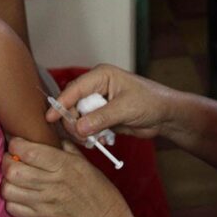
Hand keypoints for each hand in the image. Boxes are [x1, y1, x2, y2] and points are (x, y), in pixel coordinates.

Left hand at [2, 139, 132, 216]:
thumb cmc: (99, 193)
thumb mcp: (87, 164)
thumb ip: (66, 149)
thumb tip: (50, 137)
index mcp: (64, 165)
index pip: (28, 151)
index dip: (16, 144)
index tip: (17, 144)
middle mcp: (52, 184)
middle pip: (13, 170)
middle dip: (6, 162)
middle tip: (11, 160)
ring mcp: (45, 204)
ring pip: (9, 189)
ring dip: (7, 182)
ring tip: (14, 180)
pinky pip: (13, 209)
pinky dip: (11, 201)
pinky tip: (19, 197)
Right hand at [45, 64, 176, 141]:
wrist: (165, 116)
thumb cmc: (151, 102)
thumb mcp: (125, 109)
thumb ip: (101, 118)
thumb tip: (78, 127)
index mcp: (101, 76)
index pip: (74, 89)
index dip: (61, 103)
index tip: (50, 117)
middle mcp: (96, 87)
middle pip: (72, 105)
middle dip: (74, 122)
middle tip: (81, 137)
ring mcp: (98, 103)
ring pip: (78, 118)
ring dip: (83, 132)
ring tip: (96, 141)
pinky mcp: (101, 116)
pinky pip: (87, 127)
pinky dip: (91, 136)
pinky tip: (104, 141)